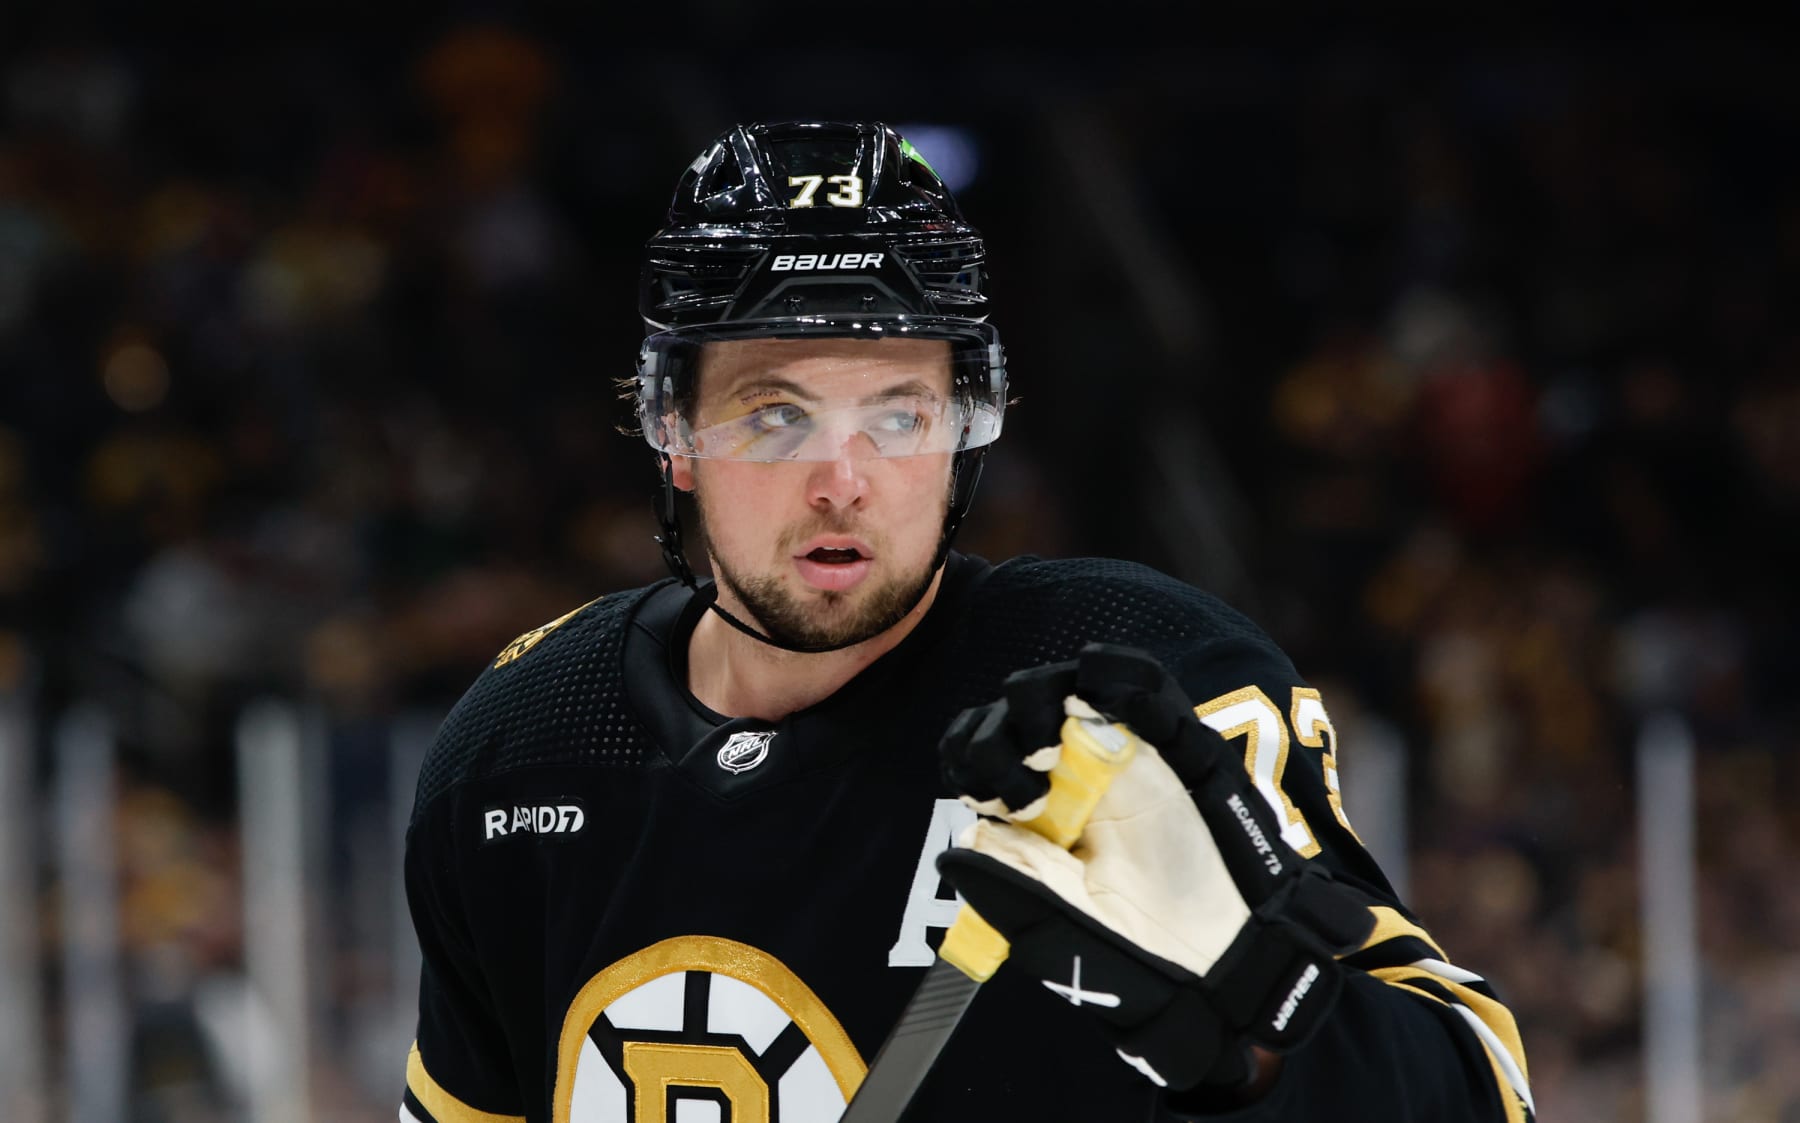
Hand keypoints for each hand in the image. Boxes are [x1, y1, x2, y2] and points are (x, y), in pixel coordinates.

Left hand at [937, 644, 1373, 1091]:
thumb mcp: (1049, 927)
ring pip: (1065, 681)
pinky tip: (1104, 701)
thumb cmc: (1130, 955)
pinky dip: (1117, 675)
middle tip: (1024, 792)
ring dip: (1039, 699)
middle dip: (996, 735)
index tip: (993, 800)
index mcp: (1031, 812)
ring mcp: (1118, 754)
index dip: (971, 758)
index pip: (977, 750)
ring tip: (1045, 745)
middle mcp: (1068, 774)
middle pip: (1012, 707)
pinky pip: (1142, 682)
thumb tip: (955, 845)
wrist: (1218, 966)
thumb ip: (1004, 882)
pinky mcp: (1171, 743)